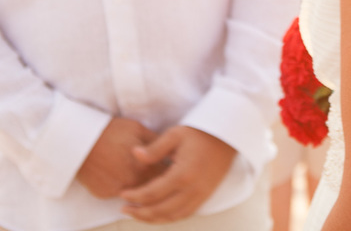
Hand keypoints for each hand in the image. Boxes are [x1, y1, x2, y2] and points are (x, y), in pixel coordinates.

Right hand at [76, 118, 162, 198]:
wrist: (79, 140)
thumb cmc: (110, 131)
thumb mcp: (138, 129)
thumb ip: (156, 143)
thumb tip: (171, 151)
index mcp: (145, 165)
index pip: (167, 175)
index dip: (169, 170)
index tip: (169, 164)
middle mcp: (133, 181)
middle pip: (153, 186)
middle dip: (156, 179)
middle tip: (151, 166)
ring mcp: (117, 190)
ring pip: (136, 191)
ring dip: (139, 184)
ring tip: (131, 168)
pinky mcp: (104, 194)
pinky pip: (118, 192)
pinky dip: (121, 185)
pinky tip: (116, 172)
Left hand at [120, 126, 236, 222]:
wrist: (228, 134)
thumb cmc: (201, 132)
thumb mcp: (175, 134)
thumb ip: (154, 149)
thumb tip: (134, 155)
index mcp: (182, 174)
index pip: (152, 193)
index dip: (134, 196)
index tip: (122, 194)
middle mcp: (192, 189)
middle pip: (161, 210)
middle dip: (140, 213)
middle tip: (124, 209)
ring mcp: (201, 194)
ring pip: (173, 216)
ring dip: (153, 218)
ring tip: (138, 214)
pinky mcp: (206, 195)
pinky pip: (186, 213)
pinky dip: (170, 218)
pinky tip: (159, 213)